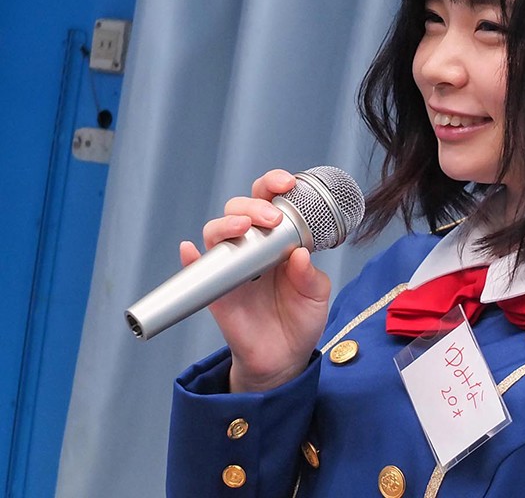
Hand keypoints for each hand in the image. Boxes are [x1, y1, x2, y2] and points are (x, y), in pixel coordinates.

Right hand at [179, 169, 330, 392]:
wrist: (285, 358)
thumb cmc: (301, 320)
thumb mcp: (316, 296)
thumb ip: (309, 275)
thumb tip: (298, 254)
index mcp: (279, 241)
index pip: (270, 202)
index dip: (274, 185)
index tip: (287, 184)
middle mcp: (252, 248)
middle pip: (240, 210)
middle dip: (253, 205)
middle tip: (271, 219)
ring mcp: (232, 267)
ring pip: (216, 232)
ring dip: (226, 224)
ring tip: (243, 229)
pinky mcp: (216, 292)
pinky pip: (196, 270)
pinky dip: (190, 258)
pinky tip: (190, 250)